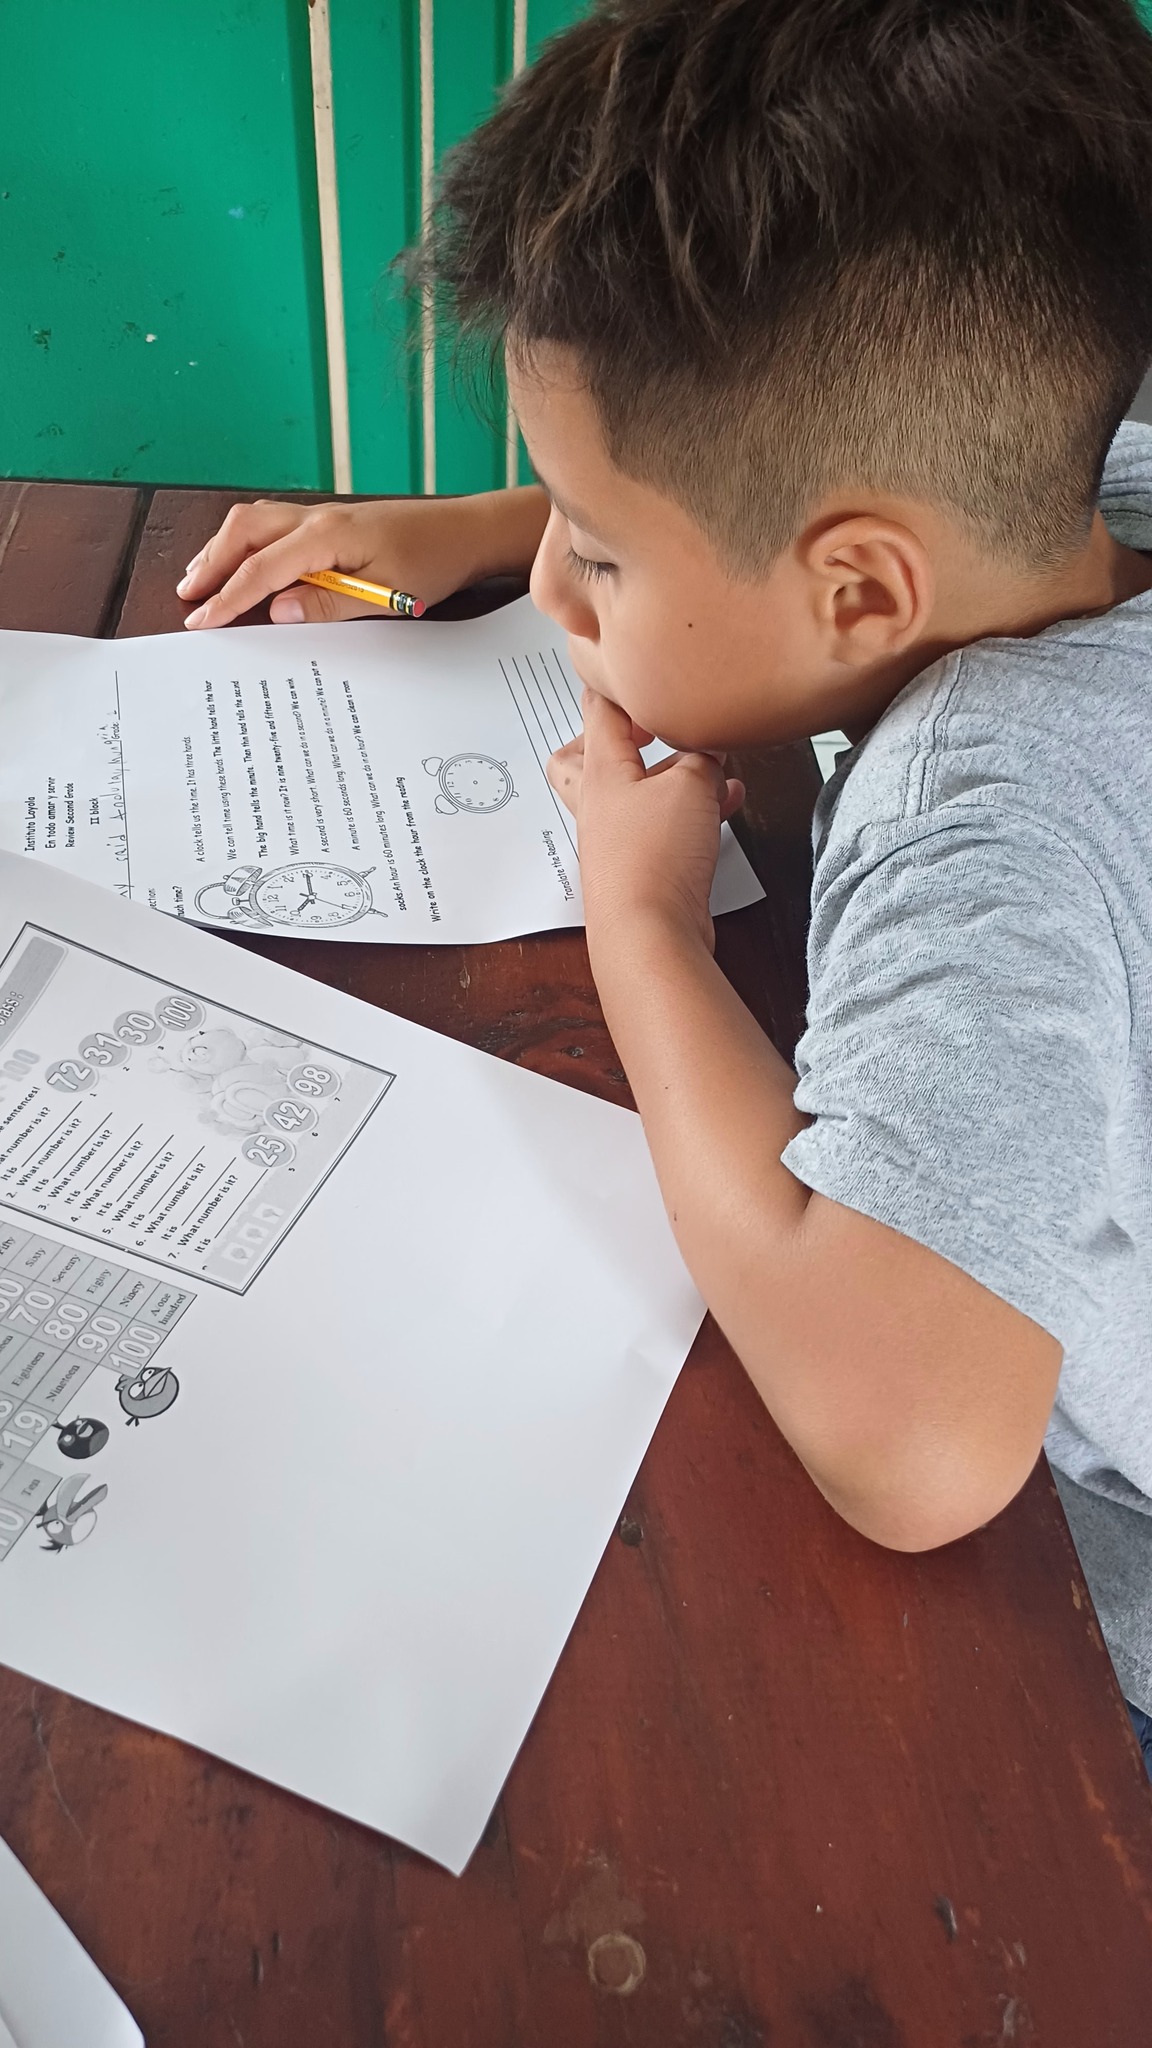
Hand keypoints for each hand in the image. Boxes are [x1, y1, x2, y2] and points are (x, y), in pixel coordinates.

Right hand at [177, 487, 548, 628]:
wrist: (467, 533)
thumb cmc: (433, 563)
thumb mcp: (386, 594)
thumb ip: (329, 603)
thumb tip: (277, 610)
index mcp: (328, 535)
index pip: (263, 568)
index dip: (228, 596)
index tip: (202, 621)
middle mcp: (318, 518)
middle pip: (245, 531)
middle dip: (212, 563)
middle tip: (188, 596)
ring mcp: (323, 516)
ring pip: (255, 523)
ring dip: (224, 549)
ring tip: (199, 577)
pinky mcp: (331, 523)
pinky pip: (274, 526)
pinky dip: (247, 543)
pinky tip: (242, 560)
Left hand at [547, 688, 744, 954]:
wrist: (649, 935)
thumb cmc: (654, 859)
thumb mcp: (691, 785)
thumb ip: (702, 756)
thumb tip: (708, 746)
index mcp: (600, 772)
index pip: (598, 711)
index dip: (614, 684)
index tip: (627, 665)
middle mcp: (600, 805)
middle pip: (588, 757)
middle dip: (615, 736)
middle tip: (644, 726)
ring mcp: (617, 839)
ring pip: (635, 793)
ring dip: (669, 776)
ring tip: (712, 765)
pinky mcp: (640, 869)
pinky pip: (662, 826)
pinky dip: (690, 812)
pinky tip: (725, 806)